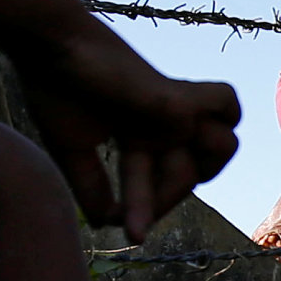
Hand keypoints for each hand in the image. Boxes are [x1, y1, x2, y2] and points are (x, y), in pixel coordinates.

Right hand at [11, 15, 240, 242]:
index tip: (129, 231)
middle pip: (193, 174)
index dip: (149, 209)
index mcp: (143, 135)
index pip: (165, 180)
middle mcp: (166, 123)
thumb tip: (105, 224)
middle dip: (164, 203)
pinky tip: (183, 125)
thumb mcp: (72, 150)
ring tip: (153, 186)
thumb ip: (90, 187)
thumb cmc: (58, 90)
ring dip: (191, 172)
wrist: (52, 49)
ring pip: (225, 147)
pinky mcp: (177, 99)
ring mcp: (175, 109)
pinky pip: (227, 105)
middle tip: (135, 220)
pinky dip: (217, 118)